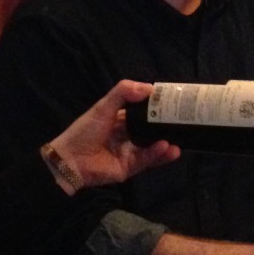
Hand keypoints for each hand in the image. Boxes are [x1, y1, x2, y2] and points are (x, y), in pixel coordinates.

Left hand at [46, 80, 180, 190]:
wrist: (70, 160)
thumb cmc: (85, 131)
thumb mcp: (103, 107)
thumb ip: (123, 93)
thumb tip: (148, 87)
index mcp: (118, 119)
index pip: (141, 111)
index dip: (155, 106)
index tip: (172, 101)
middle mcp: (125, 135)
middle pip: (149, 129)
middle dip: (165, 126)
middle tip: (183, 120)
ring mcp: (128, 152)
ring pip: (151, 146)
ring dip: (165, 143)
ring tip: (178, 138)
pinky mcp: (129, 167)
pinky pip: (146, 160)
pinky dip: (157, 154)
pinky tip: (167, 148)